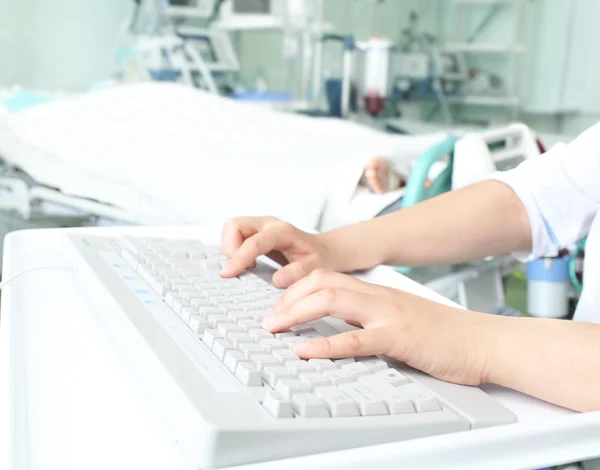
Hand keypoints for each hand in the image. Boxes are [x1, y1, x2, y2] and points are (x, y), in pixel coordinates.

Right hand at [220, 217, 342, 287]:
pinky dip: (233, 250)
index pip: (254, 241)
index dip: (239, 257)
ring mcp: (259, 226)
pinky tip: (247, 263)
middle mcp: (268, 224)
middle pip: (234, 226)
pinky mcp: (253, 232)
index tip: (227, 273)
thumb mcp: (316, 268)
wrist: (321, 250)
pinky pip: (233, 235)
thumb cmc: (317, 258)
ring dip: (230, 249)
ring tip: (246, 266)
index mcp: (283, 232)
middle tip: (241, 269)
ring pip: (230, 229)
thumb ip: (299, 272)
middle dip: (230, 249)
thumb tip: (277, 280)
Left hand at [261, 269, 493, 386]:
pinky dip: (325, 345)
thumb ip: (371, 318)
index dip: (297, 289)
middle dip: (288, 298)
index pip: (327, 277)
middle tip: (268, 319)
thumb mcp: (400, 318)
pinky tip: (304, 350)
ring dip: (296, 312)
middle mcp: (378, 297)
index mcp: (377, 292)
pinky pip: (355, 339)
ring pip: (331, 300)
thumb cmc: (444, 334)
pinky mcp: (398, 338)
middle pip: (322, 282)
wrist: (483, 341)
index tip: (279, 306)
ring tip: (274, 327)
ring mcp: (387, 315)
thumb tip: (341, 328)